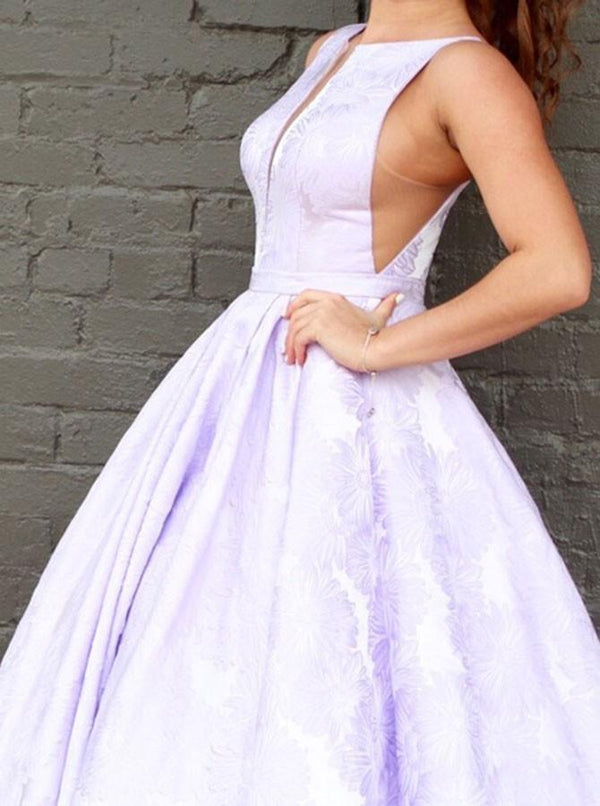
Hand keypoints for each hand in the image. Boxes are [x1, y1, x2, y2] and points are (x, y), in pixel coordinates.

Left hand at [282, 289, 402, 370]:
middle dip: (289, 332)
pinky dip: (296, 350)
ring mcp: (322, 314)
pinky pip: (298, 338)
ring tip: (293, 358)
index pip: (305, 295)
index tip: (287, 317)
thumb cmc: (377, 336)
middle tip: (289, 347)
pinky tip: (300, 360)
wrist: (376, 348)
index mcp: (335, 298)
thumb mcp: (379, 317)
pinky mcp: (319, 329)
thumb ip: (385, 306)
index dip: (293, 305)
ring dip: (290, 345)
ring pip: (295, 328)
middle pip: (296, 314)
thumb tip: (397, 296)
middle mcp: (326, 303)